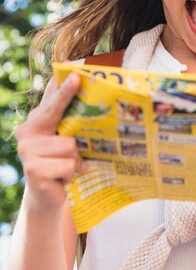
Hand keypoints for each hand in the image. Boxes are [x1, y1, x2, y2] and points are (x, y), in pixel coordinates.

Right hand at [15, 72, 86, 211]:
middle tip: (77, 77)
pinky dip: (71, 173)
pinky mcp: (33, 170)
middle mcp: (27, 132)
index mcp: (36, 121)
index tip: (72, 71)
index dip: (61, 85)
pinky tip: (62, 179)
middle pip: (55, 112)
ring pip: (69, 144)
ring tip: (67, 167)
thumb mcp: (66, 140)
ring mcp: (27, 151)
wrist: (48, 198)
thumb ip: (71, 123)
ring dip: (75, 159)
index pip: (50, 99)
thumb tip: (95, 103)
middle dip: (65, 95)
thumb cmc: (61, 163)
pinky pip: (68, 164)